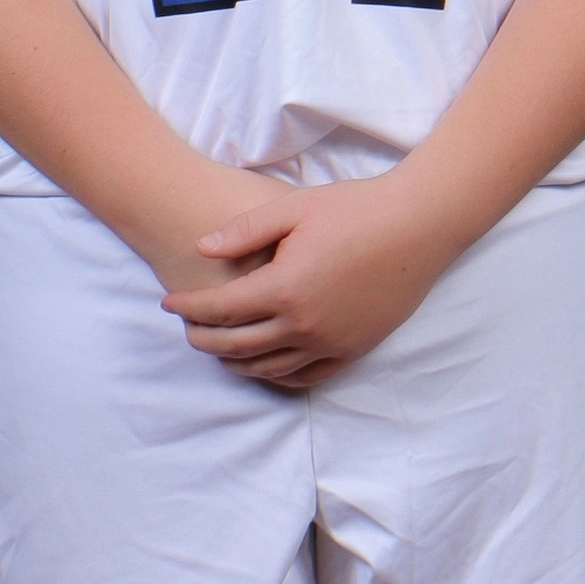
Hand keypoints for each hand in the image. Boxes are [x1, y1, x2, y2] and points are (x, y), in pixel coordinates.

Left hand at [160, 176, 452, 388]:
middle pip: (237, 345)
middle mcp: (304, 324)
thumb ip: (242, 232)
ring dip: (236, 362)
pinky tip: (266, 363)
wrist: (416, 225)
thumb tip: (200, 248)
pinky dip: (278, 374)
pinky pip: (307, 375)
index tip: (168, 303)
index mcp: (284, 288)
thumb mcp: (292, 208)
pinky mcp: (354, 348)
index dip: (189, 308)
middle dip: (204, 339)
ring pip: (269, 367)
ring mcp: (331, 341)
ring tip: (218, 348)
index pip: (220, 309)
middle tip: (186, 328)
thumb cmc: (354, 208)